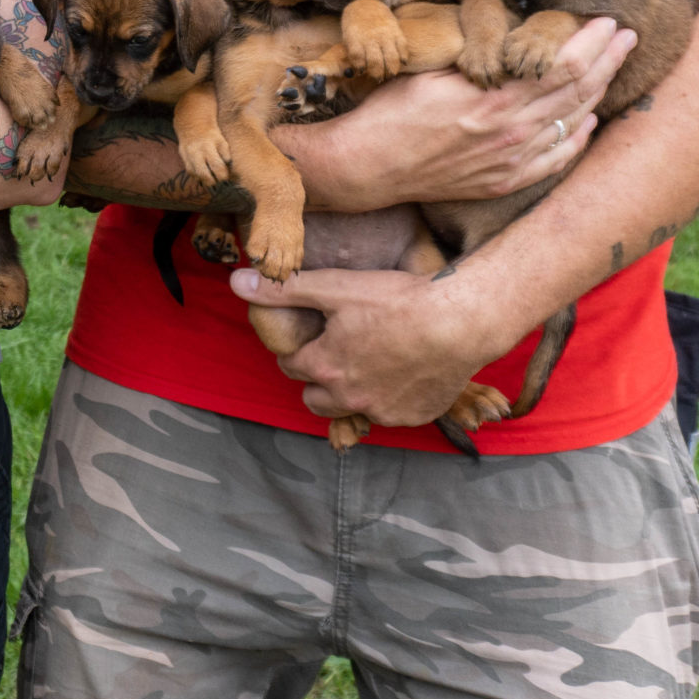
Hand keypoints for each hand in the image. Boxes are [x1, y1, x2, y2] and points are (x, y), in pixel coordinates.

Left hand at [231, 265, 504, 427]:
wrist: (461, 321)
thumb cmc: (398, 300)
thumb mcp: (336, 287)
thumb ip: (285, 288)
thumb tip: (237, 280)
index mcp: (324, 367)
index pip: (290, 365)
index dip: (298, 348)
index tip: (312, 334)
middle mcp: (348, 397)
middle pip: (314, 397)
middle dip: (317, 378)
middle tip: (336, 351)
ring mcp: (382, 411)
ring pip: (350, 408)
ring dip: (351, 391)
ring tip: (367, 360)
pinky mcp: (413, 417)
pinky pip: (389, 413)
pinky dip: (389, 397)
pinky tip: (401, 370)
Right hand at [292, 18, 634, 209]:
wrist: (367, 167)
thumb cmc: (390, 112)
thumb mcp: (433, 71)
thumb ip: (480, 59)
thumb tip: (514, 39)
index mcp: (495, 98)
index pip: (564, 64)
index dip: (592, 41)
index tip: (607, 19)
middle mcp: (512, 132)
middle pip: (578, 91)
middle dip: (609, 60)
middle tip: (629, 36)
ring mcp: (511, 160)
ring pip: (573, 122)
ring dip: (600, 92)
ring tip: (615, 69)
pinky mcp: (503, 180)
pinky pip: (556, 159)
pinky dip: (579, 138)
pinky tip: (589, 122)